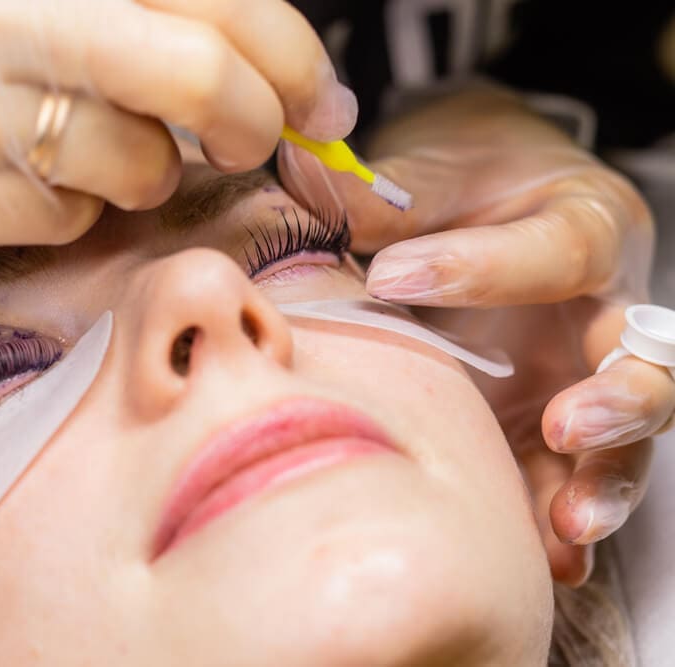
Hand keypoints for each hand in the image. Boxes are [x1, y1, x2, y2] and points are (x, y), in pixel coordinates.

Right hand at [0, 0, 354, 251]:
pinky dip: (71, 210)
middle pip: (192, 76)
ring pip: (133, 167)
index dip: (288, 50)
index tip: (319, 93)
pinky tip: (13, 175)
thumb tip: (254, 54)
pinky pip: (63, 222)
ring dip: (143, 169)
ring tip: (83, 143)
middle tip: (257, 134)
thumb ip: (125, 9)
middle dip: (253, 119)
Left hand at [278, 84, 672, 585]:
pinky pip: (567, 477)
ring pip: (624, 439)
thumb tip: (304, 179)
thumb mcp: (440, 169)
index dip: (481, 266)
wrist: (489, 201)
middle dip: (618, 400)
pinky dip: (560, 520)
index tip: (389, 277)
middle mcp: (601, 312)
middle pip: (644, 362)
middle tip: (566, 423)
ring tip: (570, 524)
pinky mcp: (547, 427)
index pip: (558, 251)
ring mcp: (578, 378)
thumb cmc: (471, 181)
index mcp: (587, 226)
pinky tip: (550, 560)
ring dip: (601, 483)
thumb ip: (391, 192)